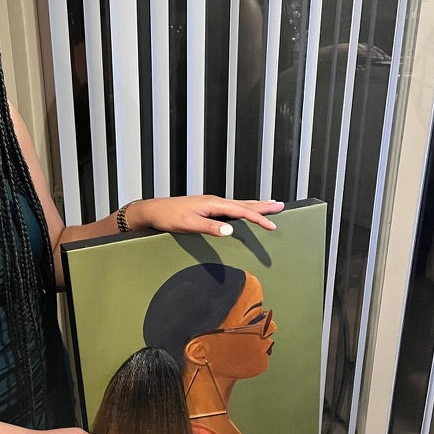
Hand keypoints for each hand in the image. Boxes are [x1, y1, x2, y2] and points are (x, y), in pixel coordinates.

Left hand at [128, 196, 283, 237]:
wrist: (154, 211)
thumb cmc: (169, 217)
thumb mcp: (189, 225)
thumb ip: (210, 228)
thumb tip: (230, 231)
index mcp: (213, 204)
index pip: (242, 211)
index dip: (258, 218)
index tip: (271, 226)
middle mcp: (215, 201)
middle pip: (244, 203)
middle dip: (263, 206)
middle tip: (280, 206)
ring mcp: (211, 204)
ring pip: (239, 204)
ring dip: (255, 206)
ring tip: (269, 205)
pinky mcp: (207, 208)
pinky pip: (231, 208)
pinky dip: (242, 209)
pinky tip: (243, 211)